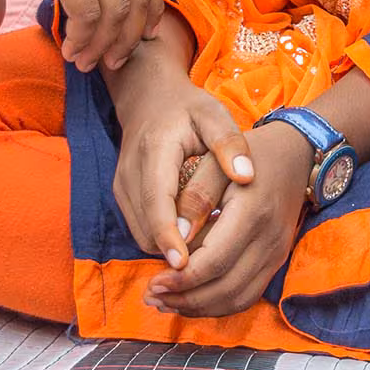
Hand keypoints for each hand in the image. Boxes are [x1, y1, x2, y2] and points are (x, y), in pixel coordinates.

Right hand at [110, 56, 253, 270]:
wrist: (149, 98)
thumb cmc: (188, 108)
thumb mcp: (214, 114)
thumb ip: (230, 143)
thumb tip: (247, 176)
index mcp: (154, 150)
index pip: (156, 201)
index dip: (168, 236)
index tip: (185, 265)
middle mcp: (130, 172)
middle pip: (145, 227)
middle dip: (172, 252)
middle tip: (209, 271)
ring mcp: (122, 186)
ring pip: (141, 235)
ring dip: (167, 250)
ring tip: (205, 258)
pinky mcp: (122, 196)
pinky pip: (140, 230)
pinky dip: (162, 242)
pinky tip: (191, 242)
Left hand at [147, 123, 312, 316]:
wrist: (293, 155)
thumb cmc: (247, 155)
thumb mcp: (216, 163)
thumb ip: (195, 198)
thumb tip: (176, 238)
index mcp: (252, 212)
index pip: (214, 261)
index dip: (181, 279)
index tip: (152, 283)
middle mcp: (269, 239)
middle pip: (224, 288)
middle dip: (184, 299)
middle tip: (152, 296)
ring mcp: (276, 253)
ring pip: (236, 299)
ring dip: (199, 307)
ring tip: (166, 302)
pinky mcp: (276, 261)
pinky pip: (247, 296)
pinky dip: (218, 305)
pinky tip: (191, 299)